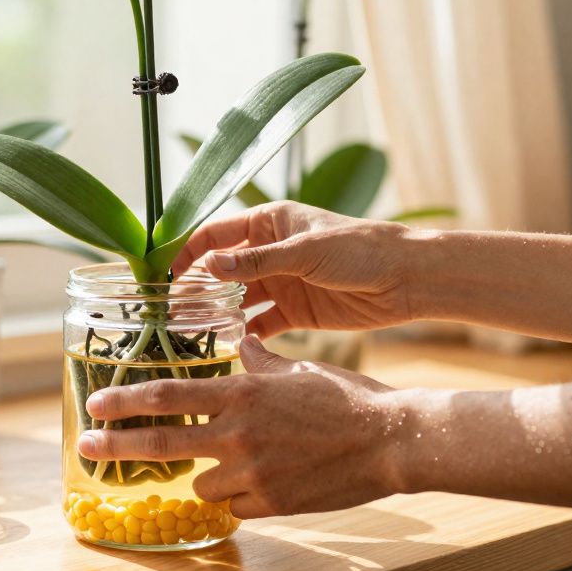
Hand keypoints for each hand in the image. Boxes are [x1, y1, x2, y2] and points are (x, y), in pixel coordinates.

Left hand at [77, 336, 405, 518]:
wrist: (390, 440)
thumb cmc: (347, 399)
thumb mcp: (297, 369)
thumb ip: (258, 361)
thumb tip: (238, 341)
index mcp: (243, 393)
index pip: (169, 395)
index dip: (127, 401)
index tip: (95, 405)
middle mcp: (239, 433)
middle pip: (165, 441)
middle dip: (118, 444)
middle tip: (87, 445)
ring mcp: (254, 472)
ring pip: (203, 483)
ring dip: (210, 475)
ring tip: (243, 464)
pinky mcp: (271, 504)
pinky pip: (237, 506)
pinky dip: (243, 497)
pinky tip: (271, 482)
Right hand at [172, 201, 416, 336]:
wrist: (406, 279)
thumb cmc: (359, 249)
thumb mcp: (305, 251)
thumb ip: (258, 262)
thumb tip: (210, 266)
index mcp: (269, 222)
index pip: (215, 234)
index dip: (189, 252)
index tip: (165, 275)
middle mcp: (270, 252)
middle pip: (221, 271)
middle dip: (196, 290)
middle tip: (171, 312)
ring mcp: (282, 283)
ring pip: (237, 300)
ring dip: (216, 315)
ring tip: (190, 334)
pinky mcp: (295, 312)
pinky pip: (260, 324)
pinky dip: (244, 335)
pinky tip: (226, 348)